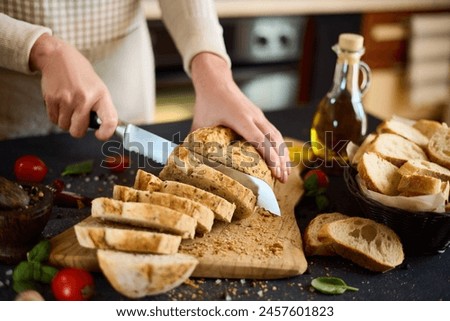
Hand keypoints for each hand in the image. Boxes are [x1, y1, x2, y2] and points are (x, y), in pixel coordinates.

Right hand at [29, 34, 117, 139]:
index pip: (110, 120)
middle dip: (78, 129)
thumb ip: (101, 108)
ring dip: (66, 121)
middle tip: (79, 118)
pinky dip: (56, 116)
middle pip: (78, 131)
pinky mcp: (52, 99)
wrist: (59, 58)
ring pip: (64, 126)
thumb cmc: (81, 75)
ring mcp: (67, 99)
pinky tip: (60, 104)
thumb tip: (103, 129)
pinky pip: (53, 119)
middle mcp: (84, 99)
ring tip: (69, 107)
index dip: (106, 133)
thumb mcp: (99, 88)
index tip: (100, 135)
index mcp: (101, 96)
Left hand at [190, 53, 290, 182]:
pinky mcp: (260, 116)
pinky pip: (274, 132)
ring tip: (285, 173)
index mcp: (240, 118)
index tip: (275, 172)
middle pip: (274, 140)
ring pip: (277, 136)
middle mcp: (254, 116)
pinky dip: (280, 146)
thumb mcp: (200, 122)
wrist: (216, 81)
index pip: (259, 140)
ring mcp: (259, 115)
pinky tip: (281, 158)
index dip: (269, 157)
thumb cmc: (207, 102)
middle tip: (282, 180)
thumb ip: (196, 142)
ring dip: (283, 154)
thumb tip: (190, 161)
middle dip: (280, 161)